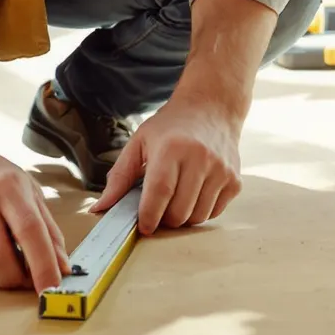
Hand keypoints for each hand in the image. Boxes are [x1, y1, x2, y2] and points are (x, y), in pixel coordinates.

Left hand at [92, 94, 242, 233]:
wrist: (212, 108)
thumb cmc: (171, 126)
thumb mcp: (139, 142)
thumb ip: (119, 176)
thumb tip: (99, 208)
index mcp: (172, 148)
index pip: (160, 192)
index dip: (149, 215)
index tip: (143, 227)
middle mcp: (200, 158)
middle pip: (179, 211)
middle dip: (164, 219)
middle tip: (158, 209)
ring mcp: (221, 170)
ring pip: (197, 217)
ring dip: (183, 217)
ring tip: (176, 198)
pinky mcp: (235, 180)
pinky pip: (214, 212)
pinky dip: (200, 211)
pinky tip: (194, 192)